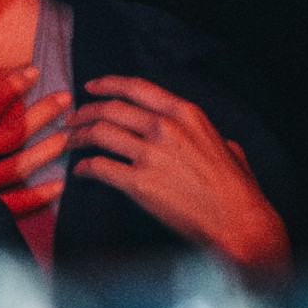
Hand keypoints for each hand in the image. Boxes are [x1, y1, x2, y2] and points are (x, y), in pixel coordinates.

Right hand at [0, 81, 76, 236]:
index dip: (10, 89)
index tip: (33, 72)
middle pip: (9, 134)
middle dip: (39, 114)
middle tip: (65, 98)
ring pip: (16, 167)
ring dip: (44, 151)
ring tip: (65, 135)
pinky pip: (12, 205)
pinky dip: (36, 197)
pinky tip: (58, 186)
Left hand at [71, 75, 289, 276]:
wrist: (238, 223)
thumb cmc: (236, 190)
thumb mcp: (227, 147)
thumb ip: (208, 136)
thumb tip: (208, 139)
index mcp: (185, 114)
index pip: (136, 88)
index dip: (107, 84)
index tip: (91, 87)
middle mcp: (165, 128)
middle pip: (110, 109)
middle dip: (84, 112)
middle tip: (72, 120)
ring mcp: (150, 154)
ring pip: (99, 133)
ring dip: (78, 137)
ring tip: (69, 142)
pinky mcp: (139, 184)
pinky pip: (99, 167)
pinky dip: (84, 167)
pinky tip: (80, 171)